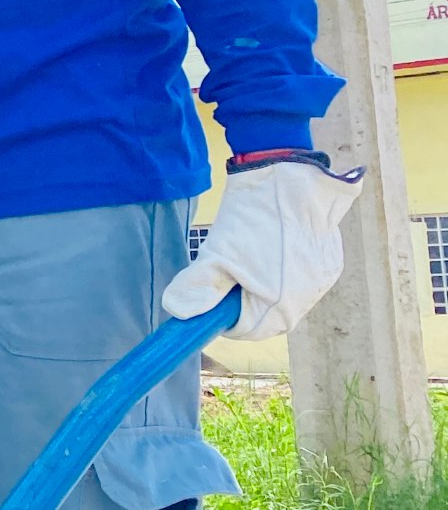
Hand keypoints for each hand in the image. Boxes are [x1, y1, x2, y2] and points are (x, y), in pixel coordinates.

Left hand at [162, 156, 362, 340]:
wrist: (291, 179)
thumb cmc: (252, 219)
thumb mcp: (217, 255)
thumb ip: (198, 289)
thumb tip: (178, 311)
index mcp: (280, 305)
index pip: (247, 330)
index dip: (223, 318)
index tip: (210, 300)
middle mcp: (308, 299)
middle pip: (268, 316)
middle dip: (243, 303)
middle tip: (226, 275)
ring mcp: (322, 280)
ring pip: (285, 298)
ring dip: (263, 289)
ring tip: (247, 259)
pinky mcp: (331, 262)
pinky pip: (302, 280)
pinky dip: (283, 274)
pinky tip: (269, 250)